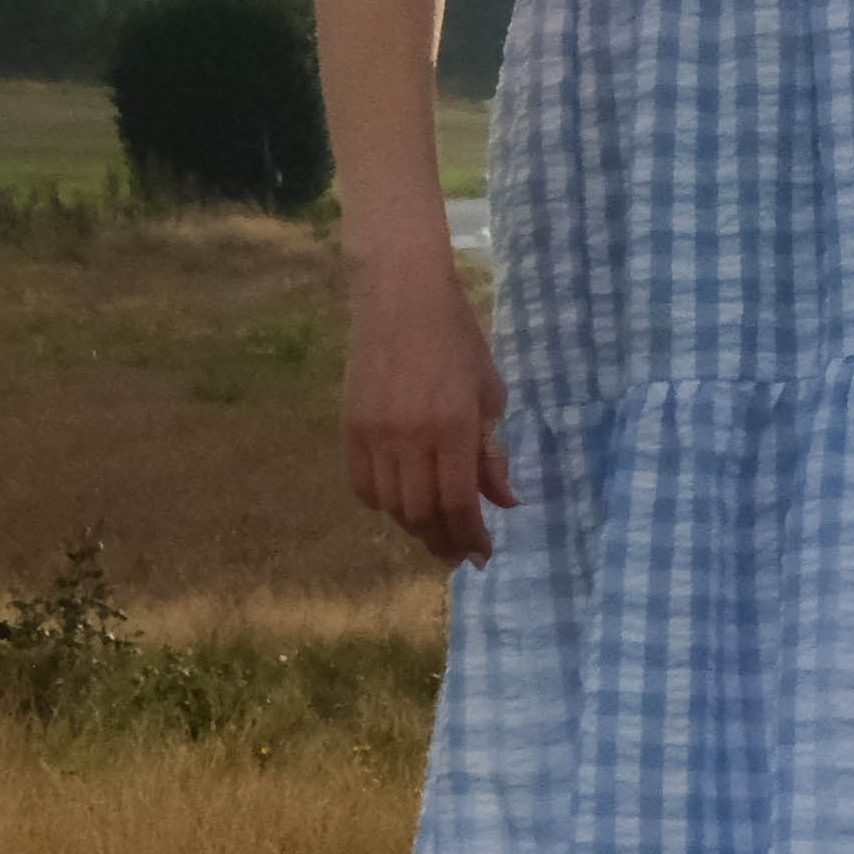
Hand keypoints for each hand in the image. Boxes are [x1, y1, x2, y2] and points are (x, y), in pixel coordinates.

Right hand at [344, 242, 513, 565]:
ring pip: (390, 505)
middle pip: (421, 513)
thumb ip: (492, 452)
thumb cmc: (458, 340)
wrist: (400, 298)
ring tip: (434, 532)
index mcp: (453, 427)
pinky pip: (361, 484)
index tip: (482, 555)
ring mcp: (374, 434)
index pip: (458, 502)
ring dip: (414, 527)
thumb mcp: (489, 393)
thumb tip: (503, 500)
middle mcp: (410, 437)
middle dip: (443, 541)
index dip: (470, 536)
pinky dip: (381, 504)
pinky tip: (400, 505)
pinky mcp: (350, 427)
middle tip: (458, 553)